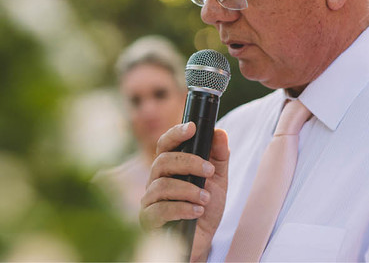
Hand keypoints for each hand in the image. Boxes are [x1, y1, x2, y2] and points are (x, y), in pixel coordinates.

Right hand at [140, 122, 229, 261]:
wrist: (202, 240)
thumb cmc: (204, 209)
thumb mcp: (218, 181)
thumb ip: (218, 157)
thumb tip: (219, 132)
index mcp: (169, 168)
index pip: (165, 145)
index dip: (175, 134)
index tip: (192, 128)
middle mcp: (155, 180)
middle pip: (162, 161)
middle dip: (188, 162)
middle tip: (209, 171)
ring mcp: (149, 200)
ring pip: (161, 185)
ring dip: (187, 189)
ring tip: (205, 199)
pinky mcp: (148, 219)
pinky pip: (159, 209)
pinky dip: (181, 208)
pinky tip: (196, 212)